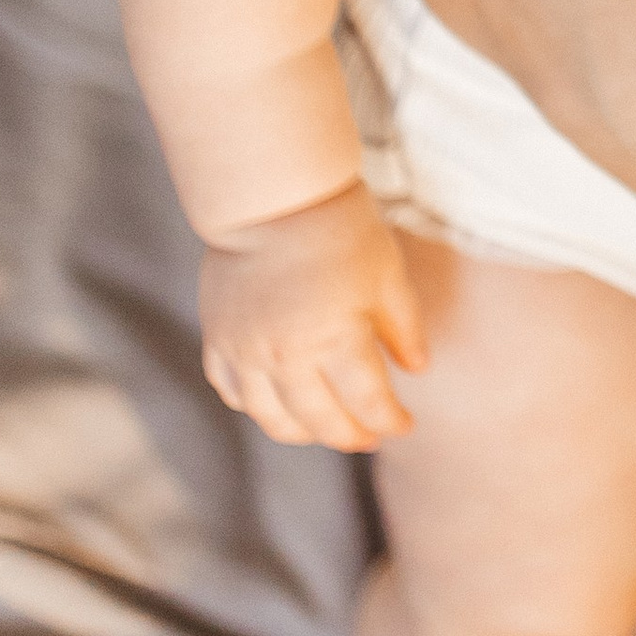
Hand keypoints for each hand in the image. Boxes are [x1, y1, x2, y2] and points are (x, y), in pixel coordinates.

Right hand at [200, 179, 427, 451]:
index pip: (369, 404)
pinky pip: (234, 393)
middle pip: (322, 422)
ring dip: (305, 433)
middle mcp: (286, 357)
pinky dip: (257, 407)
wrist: (271, 198)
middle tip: (369, 436)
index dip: (390, 420)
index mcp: (335, 340)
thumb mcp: (387, 275)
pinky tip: (278, 403)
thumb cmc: (340, 230)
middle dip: (352, 436)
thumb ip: (405, 329)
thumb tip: (417, 370)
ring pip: (274, 420)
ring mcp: (246, 353)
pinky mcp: (218, 341)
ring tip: (326, 428)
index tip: (405, 424)